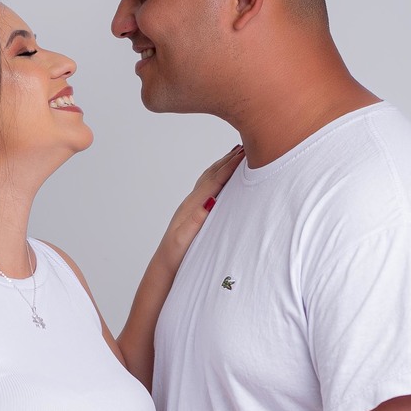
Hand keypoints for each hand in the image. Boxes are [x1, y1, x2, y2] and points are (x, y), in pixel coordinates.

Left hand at [159, 143, 243, 272]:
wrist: (164, 265)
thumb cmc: (175, 255)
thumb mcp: (184, 239)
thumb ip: (196, 220)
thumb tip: (210, 201)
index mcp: (192, 206)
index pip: (214, 181)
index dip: (229, 166)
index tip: (244, 153)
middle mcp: (192, 202)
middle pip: (212, 174)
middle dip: (229, 159)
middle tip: (246, 145)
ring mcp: (193, 205)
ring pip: (210, 178)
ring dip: (224, 164)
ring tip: (237, 153)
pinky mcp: (195, 211)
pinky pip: (209, 186)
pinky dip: (219, 175)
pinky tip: (223, 175)